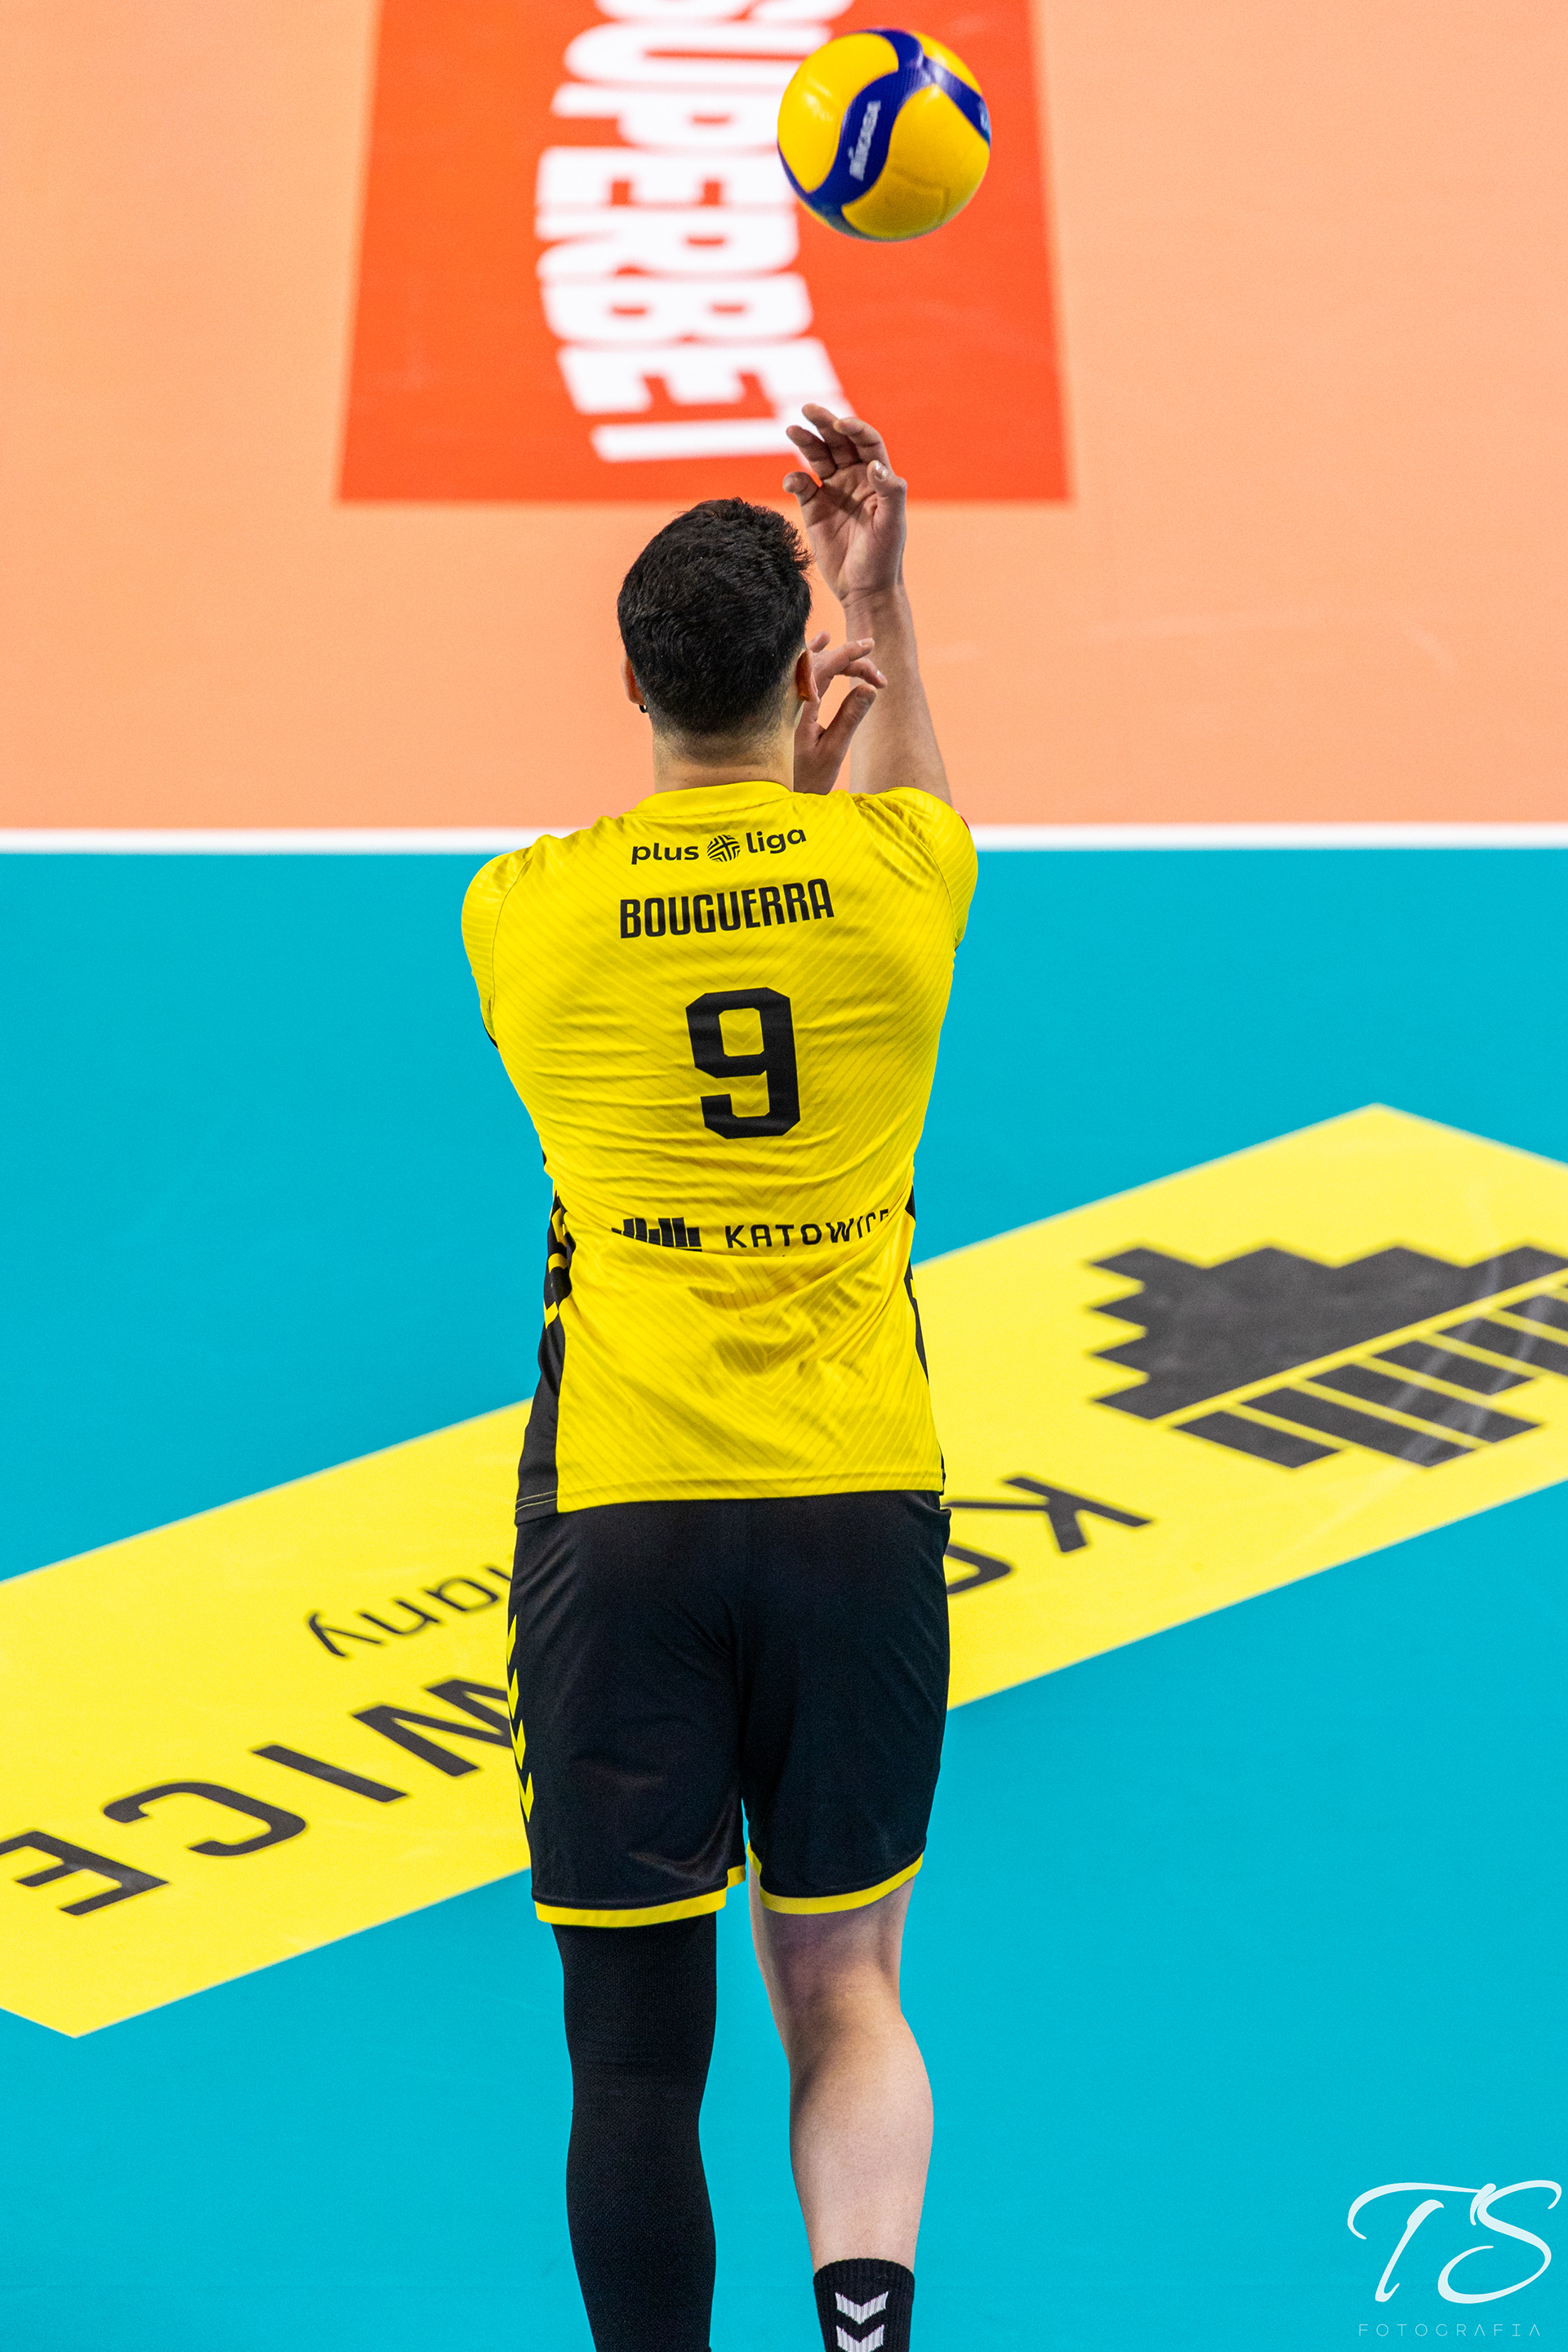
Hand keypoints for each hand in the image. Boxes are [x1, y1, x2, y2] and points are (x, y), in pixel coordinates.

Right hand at [783, 406, 906, 605]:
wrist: (865, 589)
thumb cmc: (885, 556)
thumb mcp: (893, 523)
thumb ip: (890, 491)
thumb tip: (876, 464)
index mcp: (876, 477)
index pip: (866, 442)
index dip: (855, 428)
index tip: (841, 423)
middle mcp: (854, 478)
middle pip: (838, 441)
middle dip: (824, 423)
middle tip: (808, 408)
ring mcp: (832, 492)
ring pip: (817, 457)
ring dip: (805, 442)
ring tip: (792, 430)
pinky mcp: (813, 509)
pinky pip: (801, 485)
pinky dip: (794, 479)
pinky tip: (793, 482)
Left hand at [792, 631, 884, 795]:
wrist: (769, 796)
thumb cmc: (802, 780)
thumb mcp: (832, 752)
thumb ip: (850, 718)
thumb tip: (869, 689)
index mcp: (797, 708)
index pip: (825, 667)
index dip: (849, 653)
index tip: (870, 646)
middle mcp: (784, 697)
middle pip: (820, 663)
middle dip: (851, 662)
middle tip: (878, 677)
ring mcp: (780, 699)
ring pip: (808, 664)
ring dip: (834, 657)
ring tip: (858, 650)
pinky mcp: (781, 704)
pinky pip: (796, 671)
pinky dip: (811, 656)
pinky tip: (821, 640)